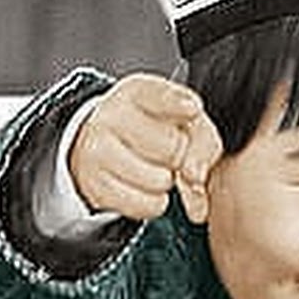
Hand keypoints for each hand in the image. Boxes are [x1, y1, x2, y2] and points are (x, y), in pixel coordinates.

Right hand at [69, 73, 222, 223]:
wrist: (99, 144)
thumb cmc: (150, 129)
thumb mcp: (180, 120)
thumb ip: (202, 141)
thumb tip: (195, 178)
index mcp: (135, 92)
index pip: (163, 96)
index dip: (182, 107)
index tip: (192, 110)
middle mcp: (110, 118)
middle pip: (173, 148)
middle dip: (179, 155)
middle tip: (166, 150)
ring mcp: (98, 153)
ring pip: (160, 181)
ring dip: (166, 181)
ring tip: (153, 167)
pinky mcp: (96, 187)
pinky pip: (147, 205)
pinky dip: (155, 202)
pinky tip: (144, 186)